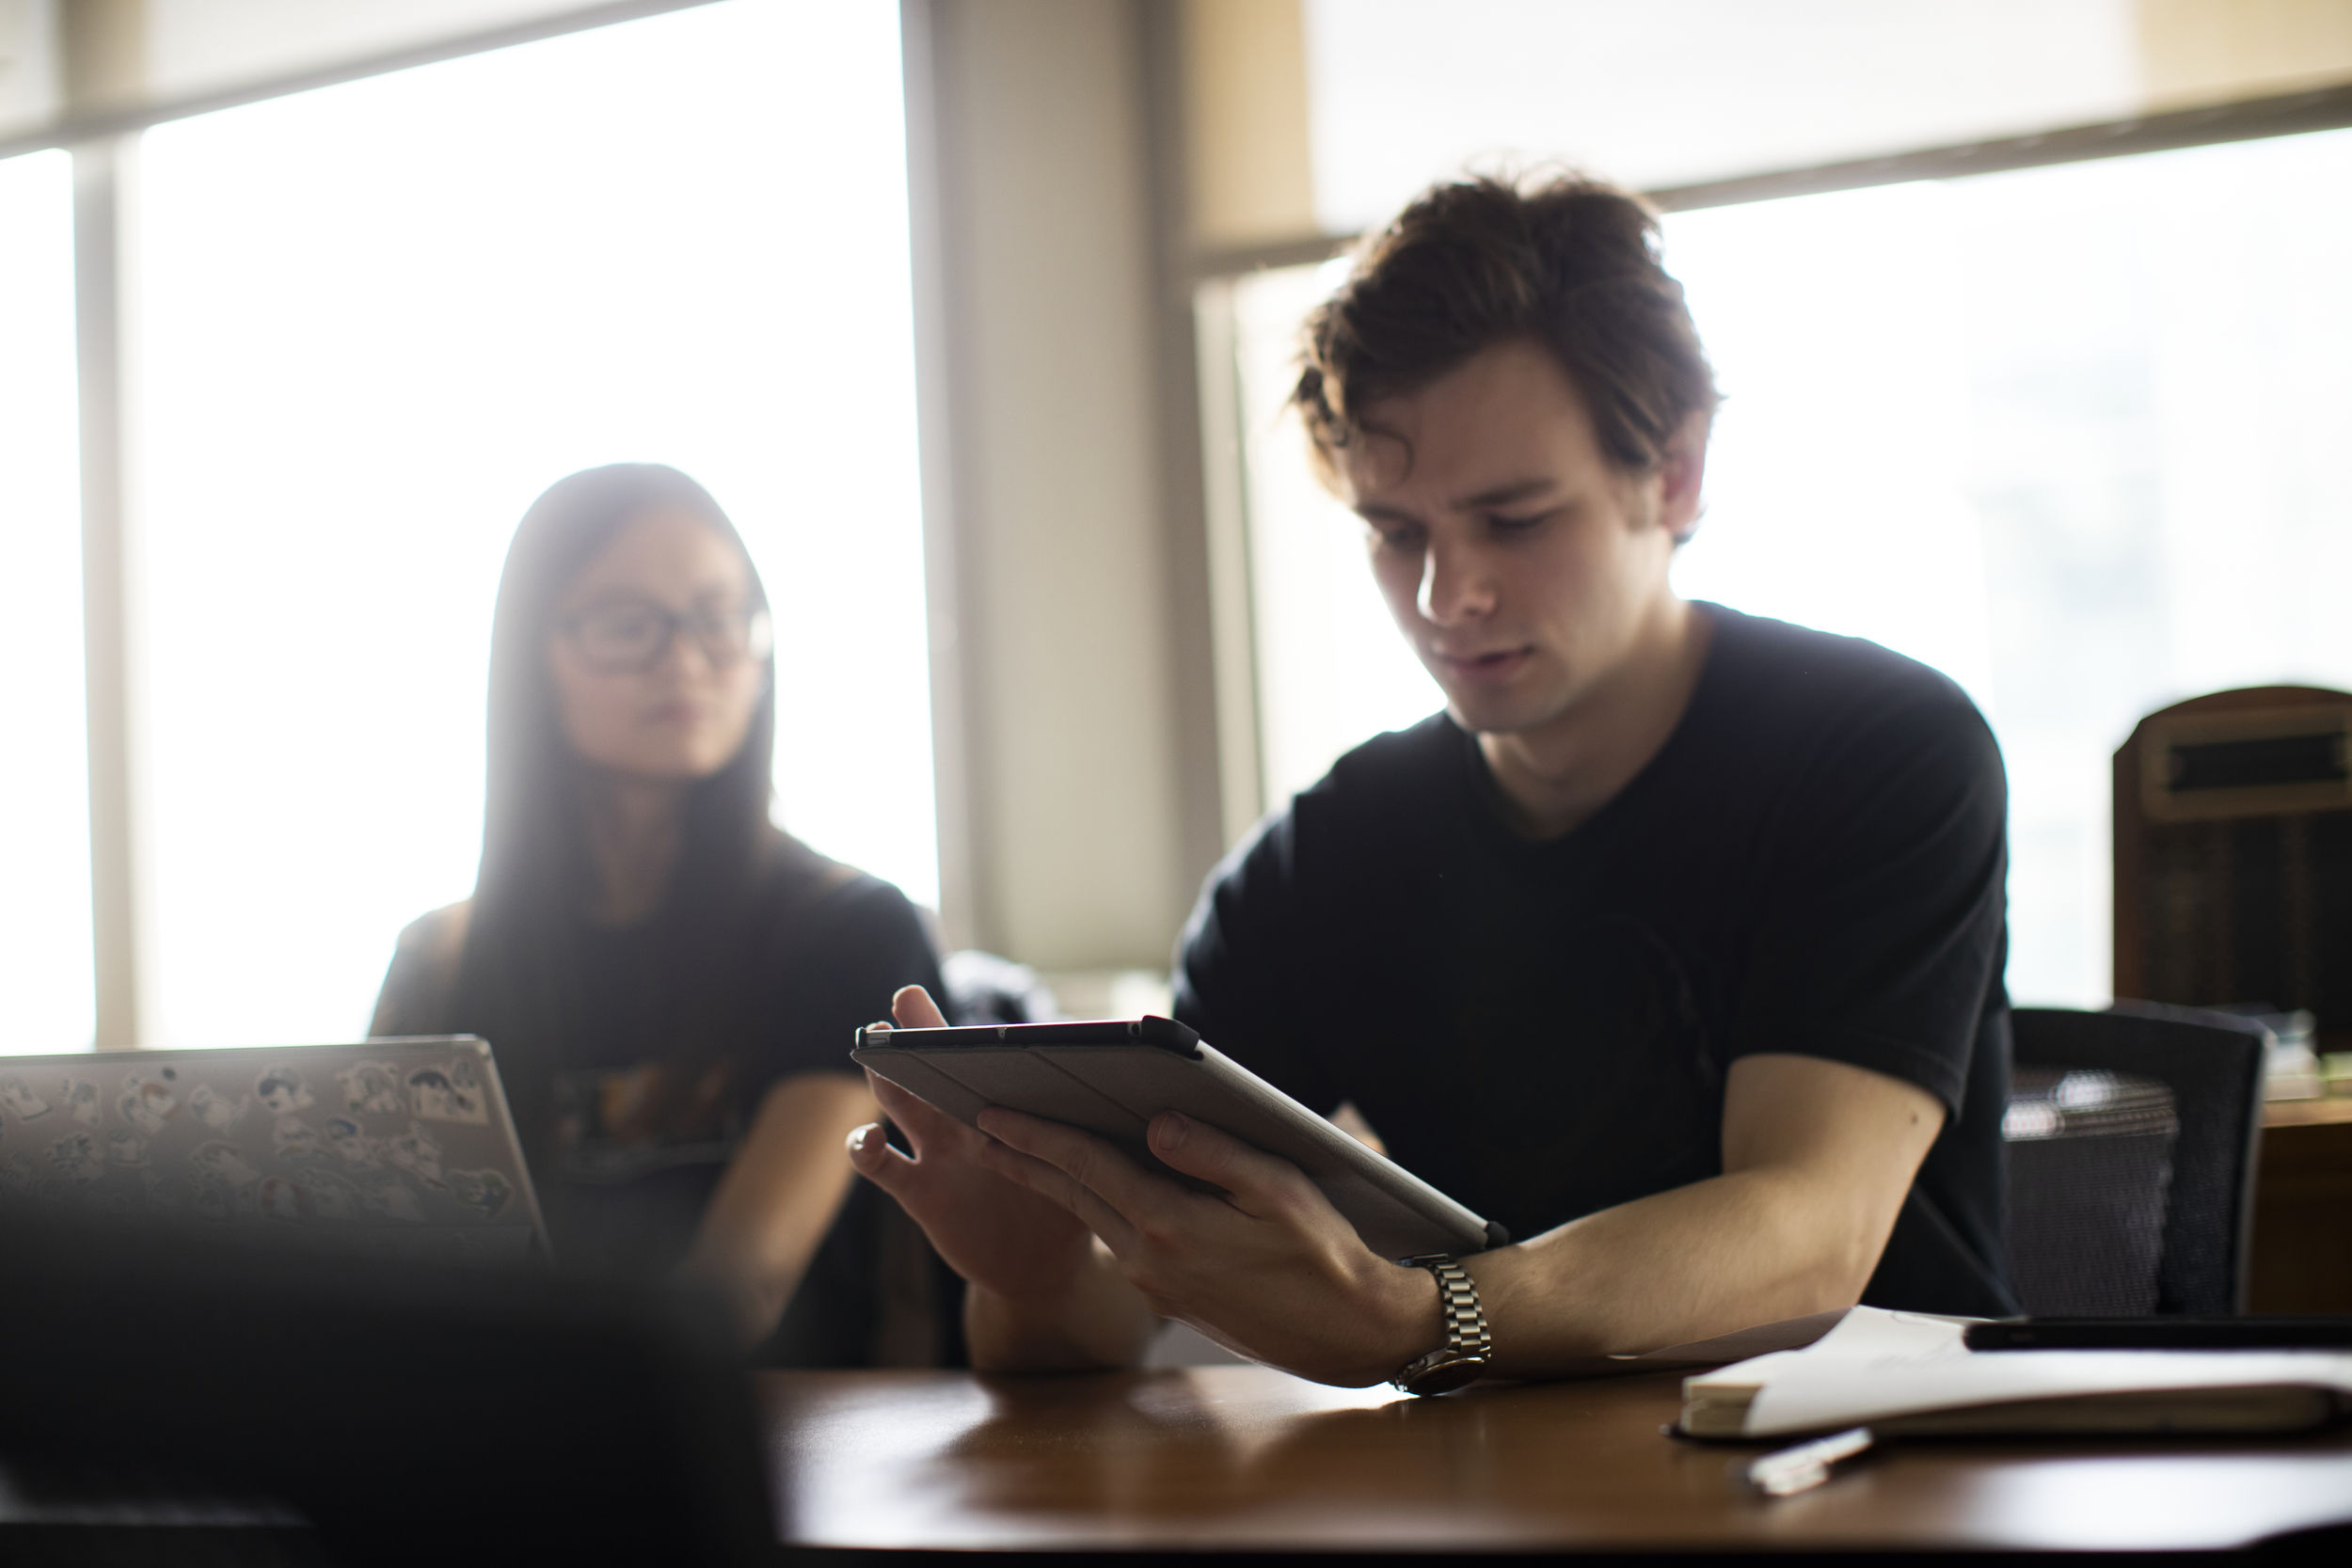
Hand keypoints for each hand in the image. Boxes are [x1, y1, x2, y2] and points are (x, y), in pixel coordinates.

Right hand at [845, 986, 1098, 1303]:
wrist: (1045, 1267)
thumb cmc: (1070, 1202)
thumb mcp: (1089, 1162)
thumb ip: (1096, 1126)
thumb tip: (1140, 1090)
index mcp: (1006, 1103)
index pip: (983, 1056)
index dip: (978, 1027)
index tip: (980, 1000)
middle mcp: (967, 1118)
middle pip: (938, 1068)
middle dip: (921, 1033)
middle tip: (906, 998)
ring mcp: (939, 1152)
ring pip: (905, 1106)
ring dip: (889, 1081)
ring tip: (879, 1058)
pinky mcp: (921, 1192)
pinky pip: (885, 1168)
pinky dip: (867, 1150)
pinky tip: (869, 1139)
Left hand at [975, 1105, 1436, 1386]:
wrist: (1347, 1333)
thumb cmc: (1323, 1254)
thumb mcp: (1279, 1189)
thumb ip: (1213, 1153)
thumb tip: (1154, 1124)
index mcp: (1170, 1225)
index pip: (1085, 1167)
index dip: (1035, 1135)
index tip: (989, 1113)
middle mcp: (1150, 1259)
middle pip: (1072, 1195)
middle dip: (1022, 1159)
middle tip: (977, 1127)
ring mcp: (1157, 1284)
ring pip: (1092, 1219)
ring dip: (1051, 1184)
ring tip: (1018, 1154)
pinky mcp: (1172, 1297)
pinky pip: (1120, 1239)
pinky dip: (1094, 1207)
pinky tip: (1093, 1189)